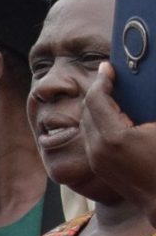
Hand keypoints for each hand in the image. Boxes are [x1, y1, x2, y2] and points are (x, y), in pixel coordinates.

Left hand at [77, 63, 155, 221]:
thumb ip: (148, 104)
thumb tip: (147, 84)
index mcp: (114, 138)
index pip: (96, 100)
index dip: (102, 80)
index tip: (108, 67)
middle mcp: (98, 150)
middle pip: (88, 111)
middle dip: (98, 92)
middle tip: (110, 77)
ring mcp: (96, 161)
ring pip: (87, 125)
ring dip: (97, 107)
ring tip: (113, 94)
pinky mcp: (100, 168)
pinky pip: (93, 138)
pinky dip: (100, 123)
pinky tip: (116, 115)